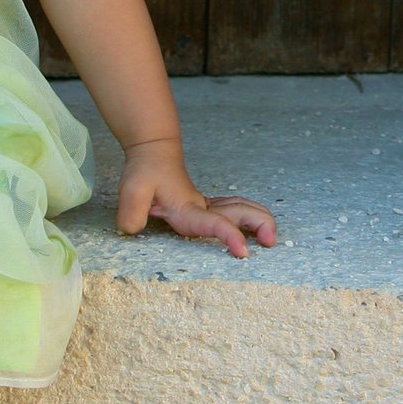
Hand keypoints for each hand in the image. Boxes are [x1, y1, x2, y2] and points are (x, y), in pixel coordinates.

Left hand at [115, 138, 277, 258]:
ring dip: (262, 221)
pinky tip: (259, 228)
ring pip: (245, 208)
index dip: (230, 237)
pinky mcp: (209, 206)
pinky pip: (239, 209)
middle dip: (261, 225)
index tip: (243, 252)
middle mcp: (203, 208)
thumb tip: (132, 229)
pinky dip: (254, 216)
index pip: (215, 223)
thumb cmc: (145, 171)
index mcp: (189, 209)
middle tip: (271, 243)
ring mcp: (209, 206)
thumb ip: (131, 212)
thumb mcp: (132, 189)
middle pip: (242, 212)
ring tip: (271, 239)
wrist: (154, 152)